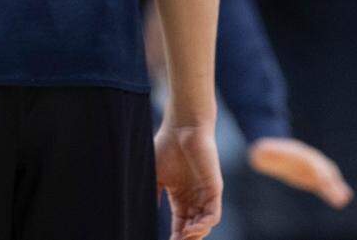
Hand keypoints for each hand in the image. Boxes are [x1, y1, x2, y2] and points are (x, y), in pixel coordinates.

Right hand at [155, 122, 222, 239]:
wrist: (182, 127)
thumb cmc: (167, 146)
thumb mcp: (155, 175)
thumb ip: (153, 195)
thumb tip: (142, 214)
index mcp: (181, 195)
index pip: (180, 224)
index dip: (175, 236)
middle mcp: (194, 197)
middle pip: (192, 227)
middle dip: (185, 238)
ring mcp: (205, 193)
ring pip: (204, 224)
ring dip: (195, 235)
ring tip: (183, 238)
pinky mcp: (214, 188)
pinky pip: (213, 213)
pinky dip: (205, 224)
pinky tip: (194, 229)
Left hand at [247, 137, 352, 208]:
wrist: (270, 148)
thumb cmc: (264, 151)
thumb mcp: (262, 150)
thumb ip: (263, 151)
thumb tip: (259, 149)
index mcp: (297, 152)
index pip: (310, 161)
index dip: (318, 169)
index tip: (324, 179)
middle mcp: (308, 158)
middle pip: (322, 169)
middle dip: (331, 181)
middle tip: (341, 194)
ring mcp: (311, 166)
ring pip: (326, 177)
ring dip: (335, 187)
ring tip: (345, 199)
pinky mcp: (311, 177)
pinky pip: (323, 185)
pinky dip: (332, 191)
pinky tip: (342, 200)